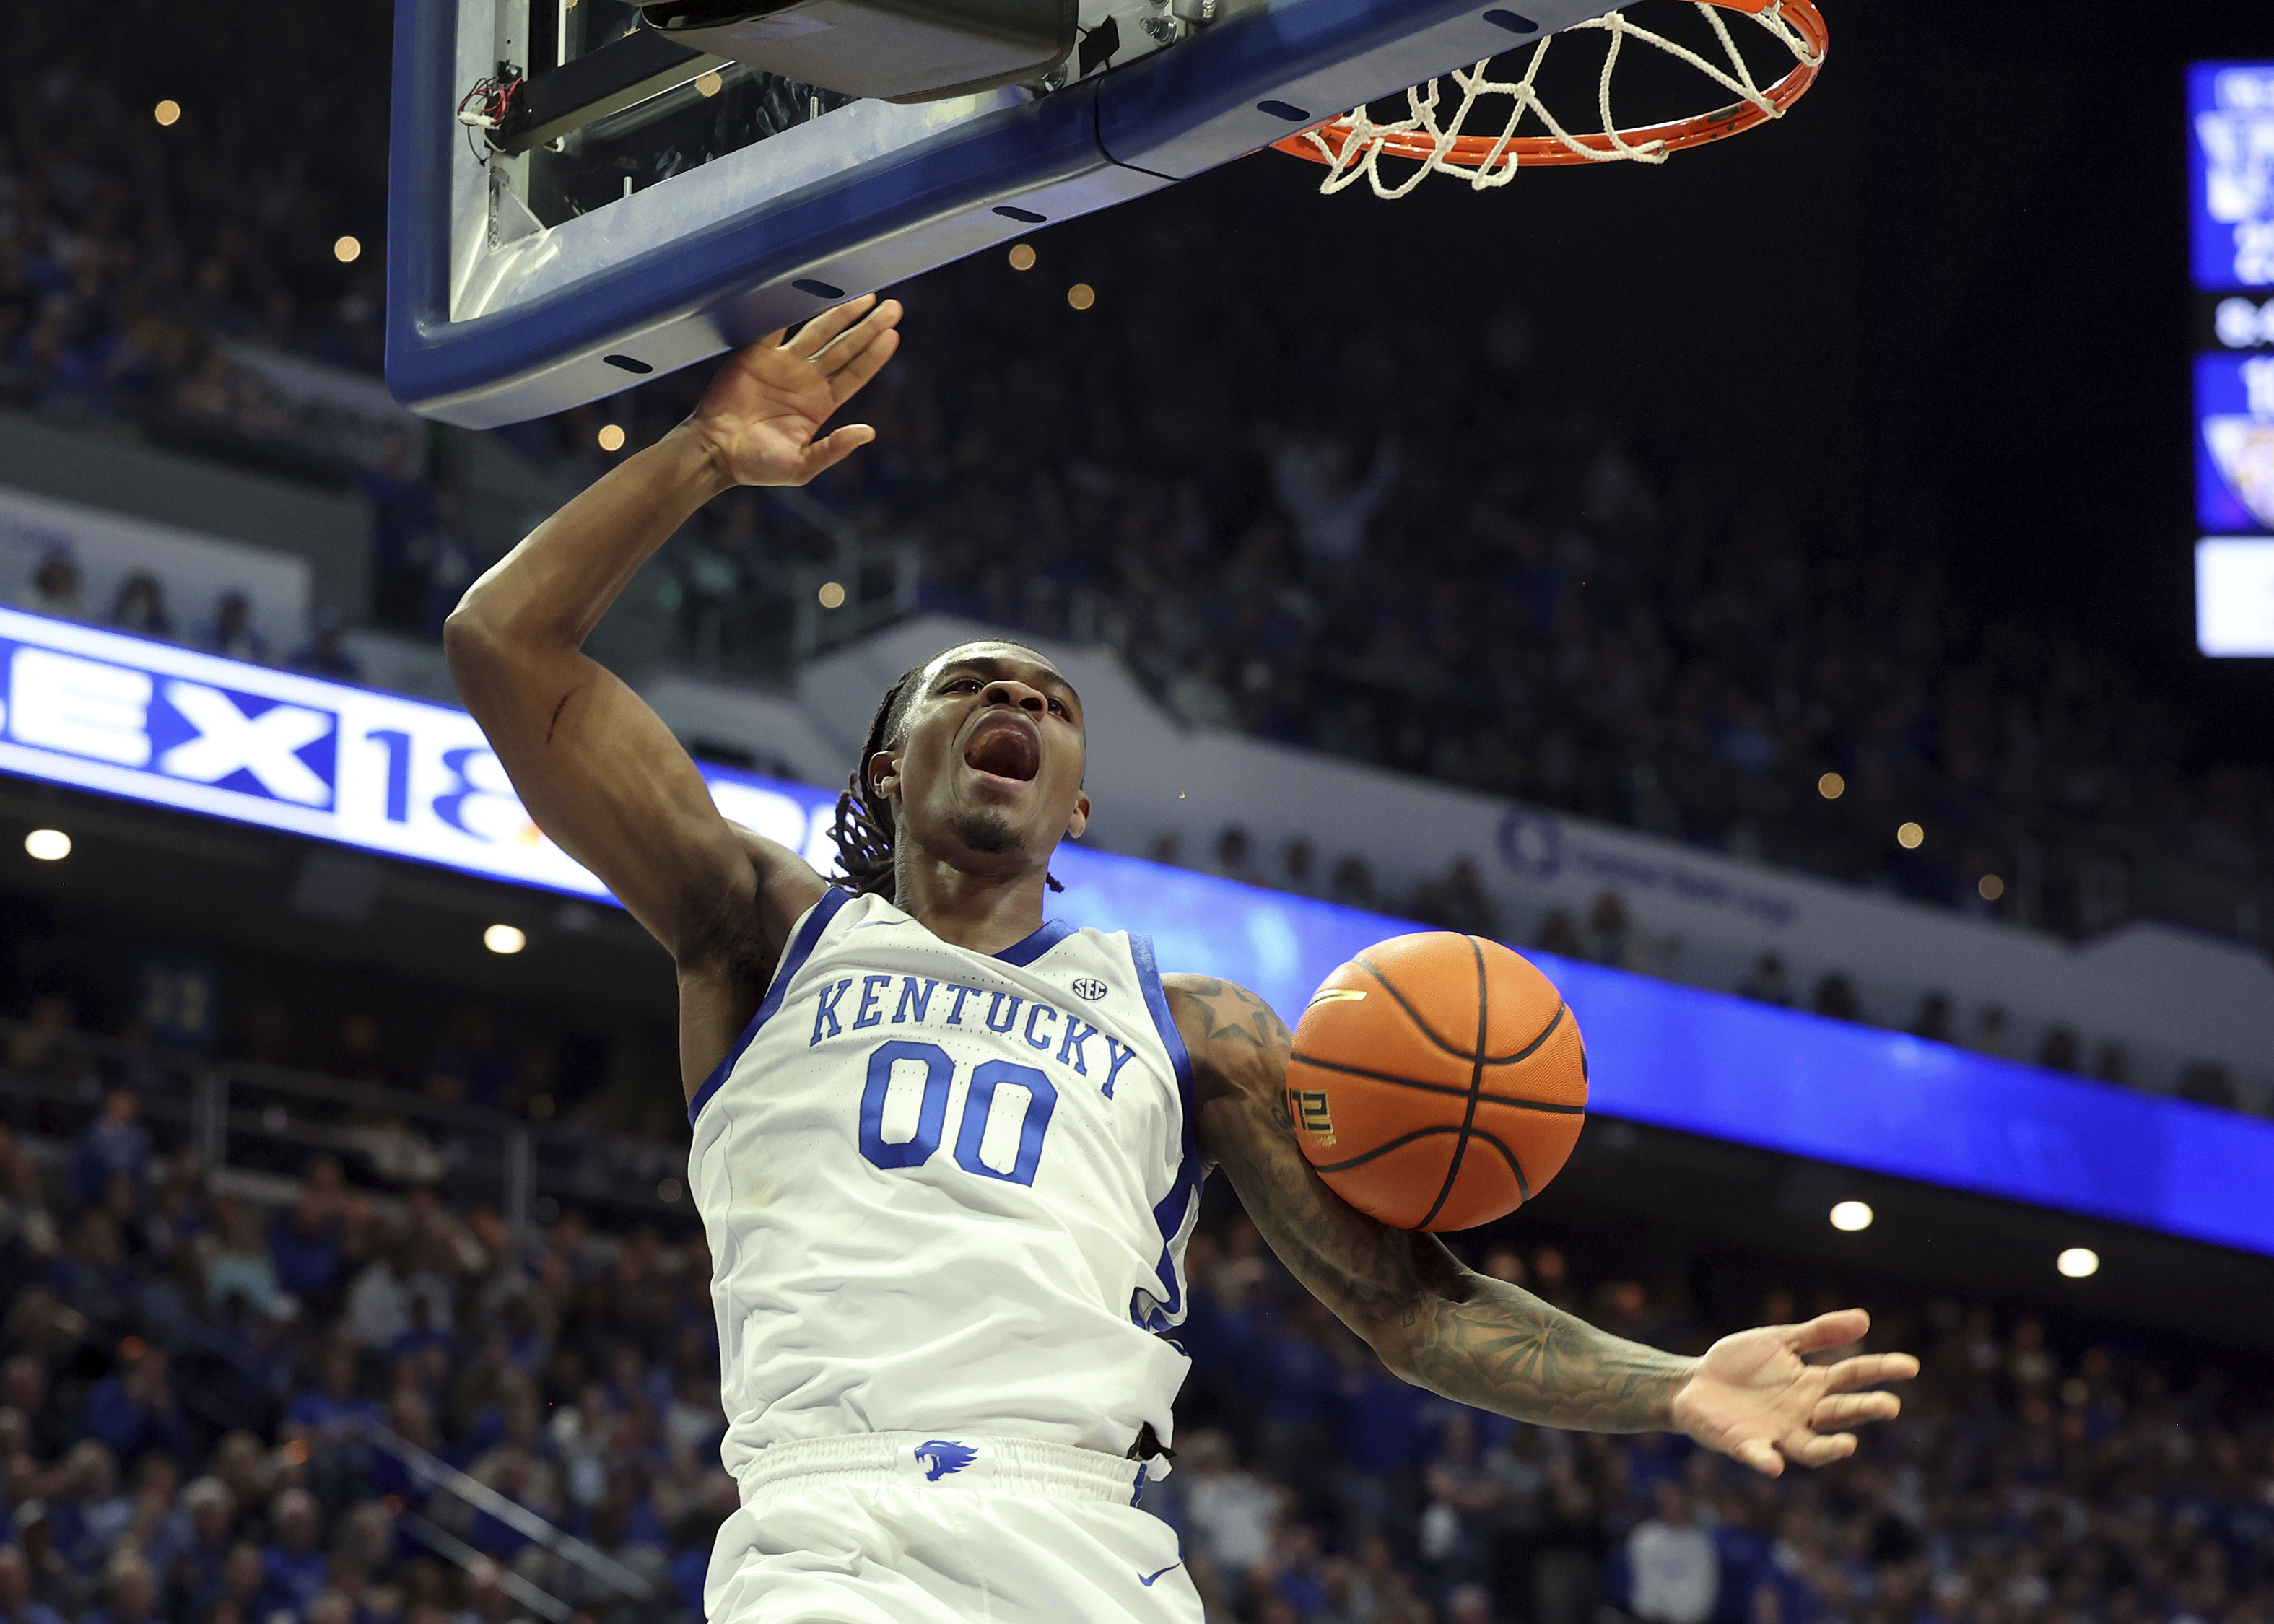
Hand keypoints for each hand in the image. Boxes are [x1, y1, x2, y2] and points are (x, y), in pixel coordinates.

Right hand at [685, 295, 901, 486]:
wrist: (715, 453)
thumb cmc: (757, 466)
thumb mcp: (801, 466)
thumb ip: (834, 448)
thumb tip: (869, 432)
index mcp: (821, 403)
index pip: (855, 373)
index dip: (874, 355)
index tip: (892, 335)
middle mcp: (806, 380)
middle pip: (845, 347)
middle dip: (868, 327)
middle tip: (893, 307)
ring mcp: (783, 364)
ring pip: (819, 331)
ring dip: (842, 313)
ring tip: (866, 295)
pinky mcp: (756, 354)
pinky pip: (778, 326)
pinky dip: (792, 309)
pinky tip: (813, 292)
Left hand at [1668, 1308, 1916, 1476]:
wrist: (1692, 1382)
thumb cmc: (1739, 1363)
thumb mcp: (1779, 1341)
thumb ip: (1819, 1334)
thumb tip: (1865, 1318)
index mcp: (1811, 1384)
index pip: (1853, 1376)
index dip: (1881, 1370)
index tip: (1910, 1366)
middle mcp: (1801, 1413)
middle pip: (1840, 1413)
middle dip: (1865, 1410)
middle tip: (1890, 1406)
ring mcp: (1776, 1432)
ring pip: (1810, 1447)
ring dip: (1828, 1449)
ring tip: (1848, 1446)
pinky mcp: (1744, 1444)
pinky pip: (1758, 1455)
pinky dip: (1765, 1460)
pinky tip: (1773, 1463)